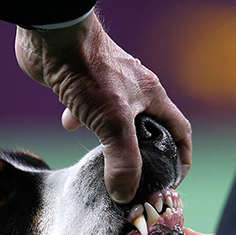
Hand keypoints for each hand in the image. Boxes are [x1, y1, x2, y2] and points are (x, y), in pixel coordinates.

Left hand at [15, 12, 191, 203]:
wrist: (54, 40)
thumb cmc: (90, 73)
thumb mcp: (114, 123)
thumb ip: (123, 161)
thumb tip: (125, 195)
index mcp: (151, 96)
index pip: (179, 131)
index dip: (181, 157)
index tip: (172, 181)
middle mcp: (134, 90)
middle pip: (147, 128)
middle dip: (141, 154)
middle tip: (131, 179)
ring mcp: (108, 86)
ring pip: (116, 120)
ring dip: (110, 140)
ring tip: (101, 160)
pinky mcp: (82, 84)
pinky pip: (87, 108)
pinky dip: (82, 120)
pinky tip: (70, 127)